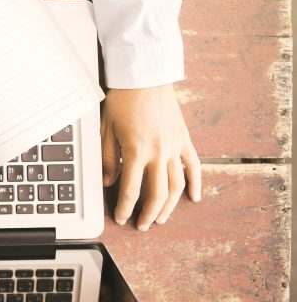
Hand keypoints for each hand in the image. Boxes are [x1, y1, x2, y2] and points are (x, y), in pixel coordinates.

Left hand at [101, 85, 200, 229]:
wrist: (144, 76)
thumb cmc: (122, 99)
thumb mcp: (106, 128)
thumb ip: (108, 158)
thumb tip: (109, 182)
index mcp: (136, 150)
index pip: (130, 189)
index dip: (125, 208)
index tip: (122, 218)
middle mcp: (158, 151)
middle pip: (157, 194)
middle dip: (148, 214)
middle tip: (142, 226)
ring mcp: (174, 146)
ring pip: (177, 184)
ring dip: (170, 206)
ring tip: (161, 219)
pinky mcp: (184, 138)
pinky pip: (194, 165)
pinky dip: (196, 182)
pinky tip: (194, 198)